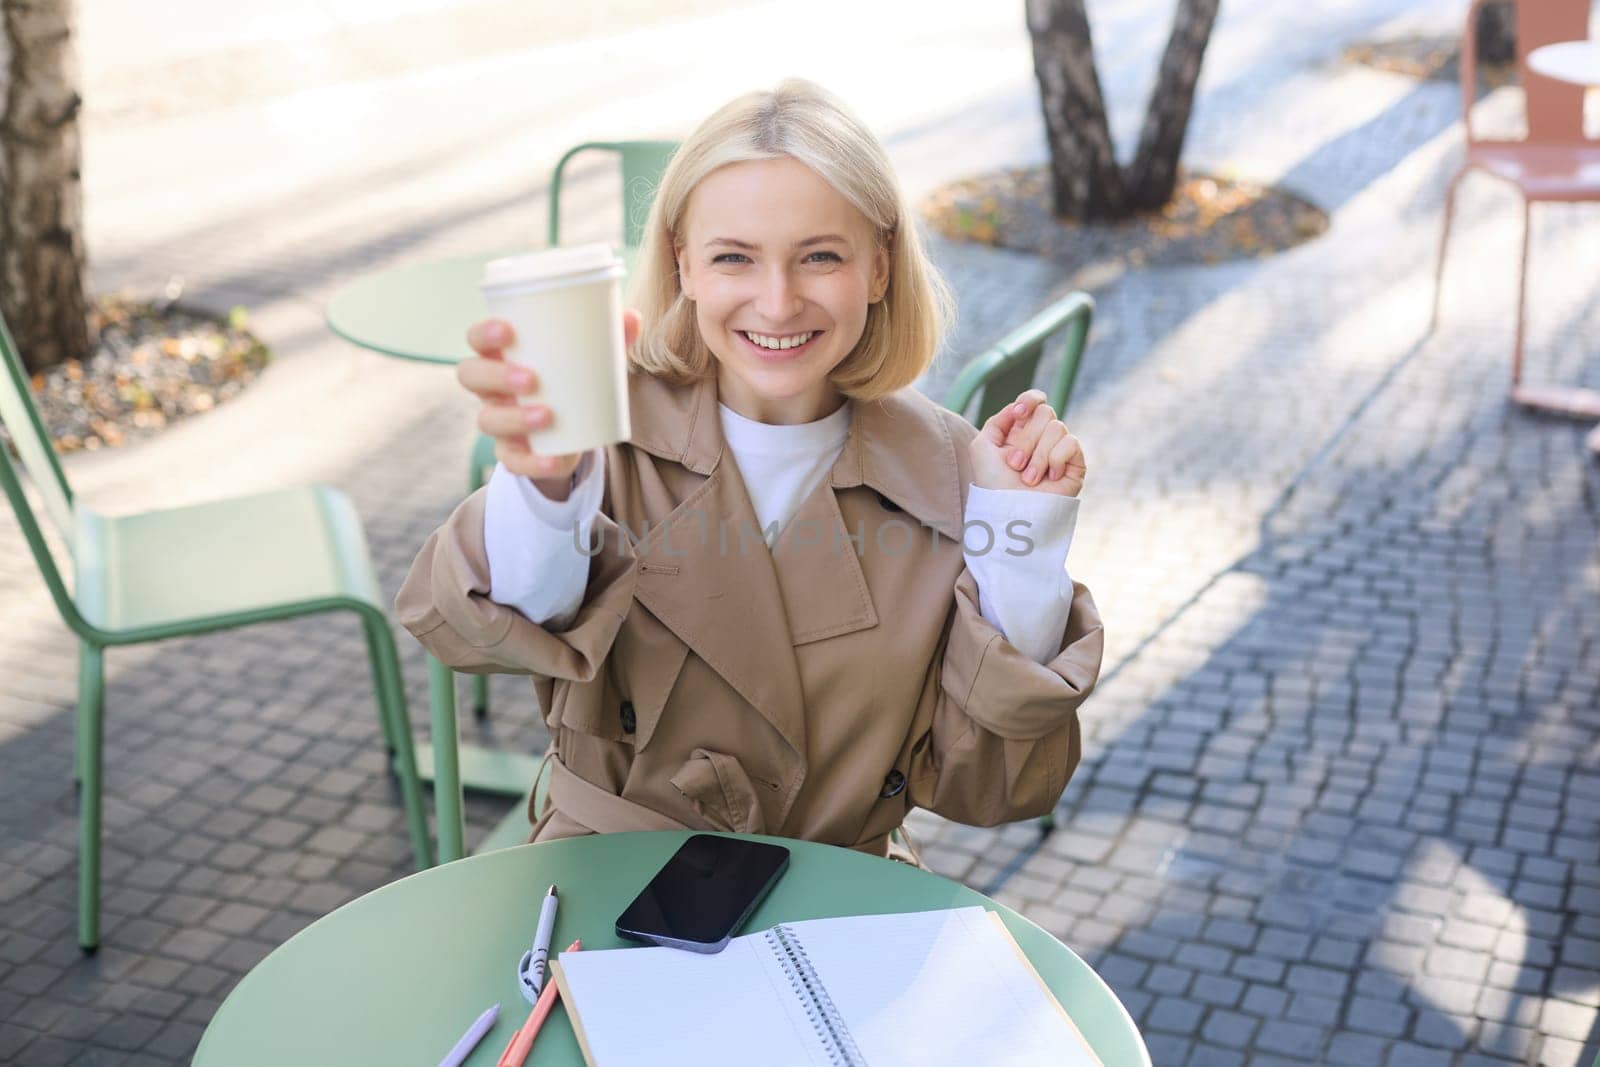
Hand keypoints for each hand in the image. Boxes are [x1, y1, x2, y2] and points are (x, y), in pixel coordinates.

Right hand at [458, 309, 641, 495]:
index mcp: (502, 356)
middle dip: (496, 376)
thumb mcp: (590, 360)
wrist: (572, 434)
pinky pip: (514, 461)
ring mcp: (499, 421)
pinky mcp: (513, 453)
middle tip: (531, 379)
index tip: (508, 331)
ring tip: (547, 416)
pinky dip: (534, 462)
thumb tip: (633, 317)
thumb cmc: (571, 381)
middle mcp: (491, 388)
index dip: (484, 333)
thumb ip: (609, 339)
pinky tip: (553, 459)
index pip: (477, 339)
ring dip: (514, 418)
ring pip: (488, 420)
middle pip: (471, 376)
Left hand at [969, 389, 1084, 496]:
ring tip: (1029, 479)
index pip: (1036, 401)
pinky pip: (1071, 443)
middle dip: (1026, 439)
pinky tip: (1049, 478)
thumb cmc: (992, 483)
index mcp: (1020, 431)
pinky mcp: (1075, 464)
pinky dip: (1056, 460)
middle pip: (1045, 412)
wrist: (1010, 512)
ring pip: (1057, 427)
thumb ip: (997, 420)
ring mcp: (1059, 450)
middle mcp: (1041, 438)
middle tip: (1015, 464)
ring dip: (1038, 456)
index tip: (1019, 413)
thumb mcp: (982, 447)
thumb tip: (1018, 407)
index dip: (1030, 400)